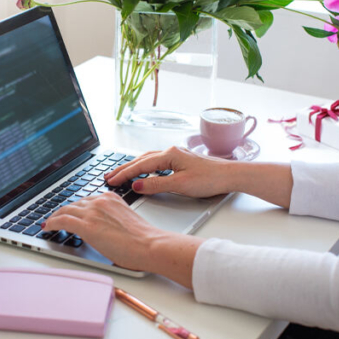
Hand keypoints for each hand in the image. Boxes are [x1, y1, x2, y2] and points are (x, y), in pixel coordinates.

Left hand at [42, 192, 167, 271]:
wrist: (149, 245)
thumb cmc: (143, 239)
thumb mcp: (124, 221)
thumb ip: (110, 220)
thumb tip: (102, 230)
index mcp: (110, 198)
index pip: (85, 201)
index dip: (74, 208)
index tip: (69, 213)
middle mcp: (100, 201)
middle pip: (74, 204)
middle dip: (63, 212)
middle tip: (55, 219)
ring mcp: (93, 212)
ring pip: (65, 211)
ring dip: (55, 218)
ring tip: (50, 223)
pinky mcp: (87, 226)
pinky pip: (62, 220)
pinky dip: (53, 223)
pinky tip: (48, 227)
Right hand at [105, 146, 235, 197]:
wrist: (230, 175)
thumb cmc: (210, 179)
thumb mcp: (181, 185)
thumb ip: (157, 185)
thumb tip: (137, 186)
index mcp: (169, 155)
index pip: (140, 165)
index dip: (124, 174)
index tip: (111, 180)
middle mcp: (171, 152)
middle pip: (141, 160)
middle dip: (124, 168)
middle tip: (108, 176)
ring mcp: (176, 155)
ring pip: (148, 160)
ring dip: (134, 167)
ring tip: (120, 174)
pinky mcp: (181, 161)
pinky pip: (156, 162)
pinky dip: (145, 167)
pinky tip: (143, 172)